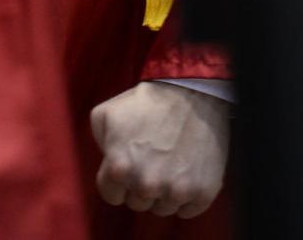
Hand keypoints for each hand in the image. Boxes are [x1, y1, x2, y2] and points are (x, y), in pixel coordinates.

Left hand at [91, 80, 229, 218]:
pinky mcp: (202, 192)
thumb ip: (99, 143)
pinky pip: (188, 210)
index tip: (128, 166)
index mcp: (120, 168)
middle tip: (150, 160)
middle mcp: (147, 185)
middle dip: (139, 185)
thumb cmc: (146, 101)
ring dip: (163, 192)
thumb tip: (107, 164)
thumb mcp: (106, 113)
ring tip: (169, 163)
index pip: (111, 196)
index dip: (117, 181)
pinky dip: (186, 197)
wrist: (191, 92)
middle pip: (137, 203)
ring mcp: (176, 191)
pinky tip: (185, 172)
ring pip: (163, 208)